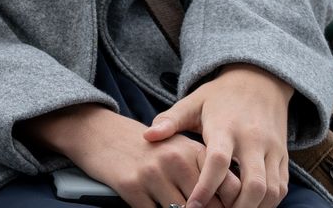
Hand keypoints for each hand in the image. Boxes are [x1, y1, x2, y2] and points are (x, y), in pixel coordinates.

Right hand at [22, 104, 242, 207]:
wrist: (100, 132)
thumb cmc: (145, 146)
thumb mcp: (178, 150)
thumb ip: (203, 173)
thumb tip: (229, 202)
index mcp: (193, 150)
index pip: (230, 187)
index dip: (232, 206)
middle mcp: (176, 160)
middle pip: (207, 206)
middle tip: (195, 207)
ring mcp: (152, 174)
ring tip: (174, 205)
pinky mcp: (131, 187)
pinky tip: (154, 205)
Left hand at [144, 64, 294, 207]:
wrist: (260, 81)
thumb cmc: (219, 96)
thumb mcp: (193, 102)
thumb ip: (170, 120)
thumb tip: (147, 137)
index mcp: (226, 128)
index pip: (218, 162)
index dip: (206, 187)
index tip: (192, 206)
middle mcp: (253, 140)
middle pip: (253, 184)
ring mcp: (272, 149)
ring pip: (271, 190)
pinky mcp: (283, 156)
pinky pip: (281, 186)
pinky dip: (268, 202)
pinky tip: (249, 206)